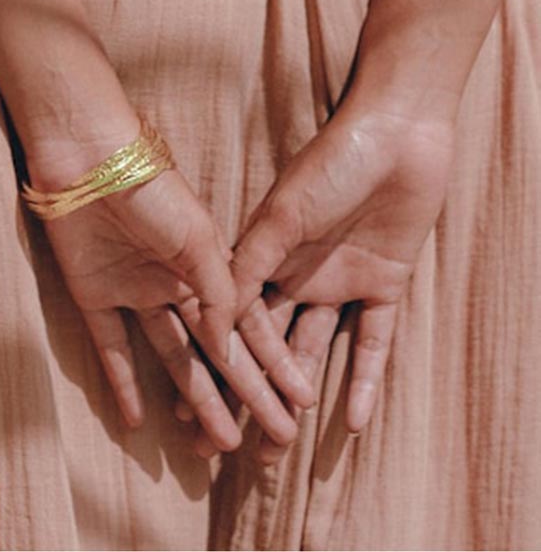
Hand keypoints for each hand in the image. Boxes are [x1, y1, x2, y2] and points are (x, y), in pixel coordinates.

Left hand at [42, 165, 314, 452]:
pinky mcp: (95, 298)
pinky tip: (139, 425)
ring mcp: (136, 292)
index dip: (275, 362)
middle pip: (217, 350)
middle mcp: (176, 284)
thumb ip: (220, 295)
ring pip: (174, 359)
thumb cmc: (152, 188)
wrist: (88, 158)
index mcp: (207, 265)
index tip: (303, 399)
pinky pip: (113, 350)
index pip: (248, 324)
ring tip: (225, 443)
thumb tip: (232, 351)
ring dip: (199, 400)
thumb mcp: (199, 240)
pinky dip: (123, 387)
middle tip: (278, 438)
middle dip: (248, 393)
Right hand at [231, 105, 455, 437]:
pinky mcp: (385, 288)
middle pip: (267, 345)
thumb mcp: (283, 214)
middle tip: (226, 445)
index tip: (185, 407)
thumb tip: (210, 319)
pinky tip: (353, 422)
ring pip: (314, 353)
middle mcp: (297, 273)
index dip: (211, 363)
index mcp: (265, 252)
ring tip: (279, 447)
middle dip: (245, 393)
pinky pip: (374, 344)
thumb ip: (250, 265)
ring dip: (298, 396)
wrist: (396, 133)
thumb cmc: (332, 162)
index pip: (232, 319)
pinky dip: (365, 382)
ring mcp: (341, 283)